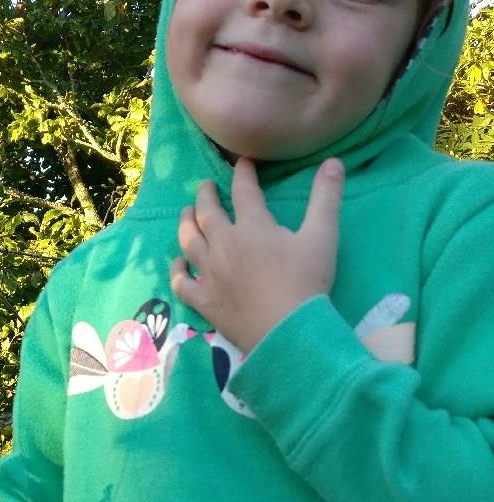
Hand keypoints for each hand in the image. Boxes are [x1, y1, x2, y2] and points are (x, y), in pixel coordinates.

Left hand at [170, 157, 344, 355]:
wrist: (286, 330)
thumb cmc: (306, 282)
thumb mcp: (323, 235)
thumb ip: (326, 197)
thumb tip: (333, 161)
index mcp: (252, 227)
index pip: (244, 190)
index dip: (243, 172)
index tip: (243, 162)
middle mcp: (223, 246)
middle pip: (207, 213)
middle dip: (206, 195)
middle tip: (205, 186)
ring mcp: (209, 274)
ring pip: (188, 243)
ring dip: (186, 224)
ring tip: (186, 214)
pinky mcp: (204, 301)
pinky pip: (182, 283)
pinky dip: (177, 271)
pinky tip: (178, 264)